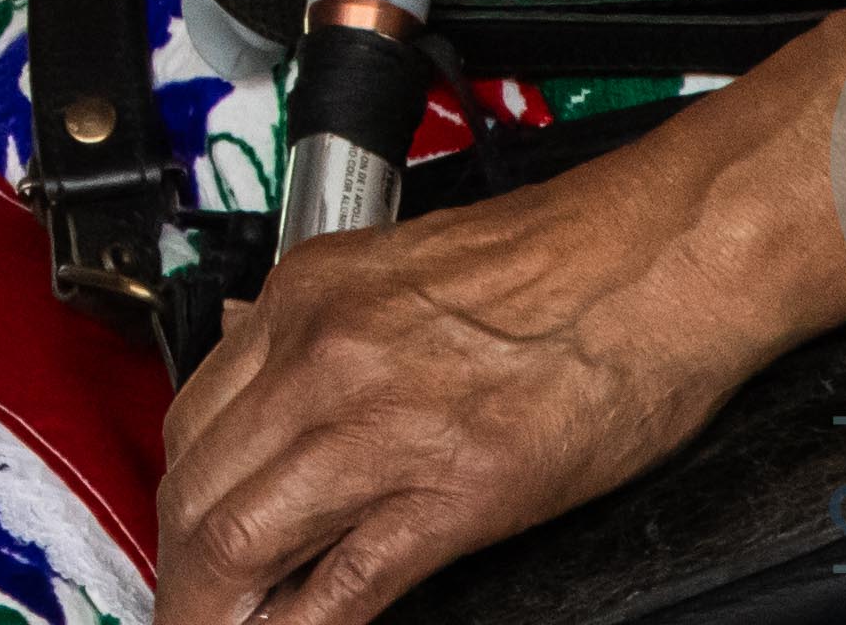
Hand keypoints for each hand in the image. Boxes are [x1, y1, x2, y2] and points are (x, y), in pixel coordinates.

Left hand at [147, 167, 760, 624]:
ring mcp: (379, 426)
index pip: (194, 422)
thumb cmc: (563, 260)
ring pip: (241, 541)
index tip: (186, 541)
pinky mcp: (453, 494)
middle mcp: (320, 354)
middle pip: (197, 489)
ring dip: (216, 609)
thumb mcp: (394, 268)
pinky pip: (343, 584)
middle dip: (183, 569)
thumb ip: (320, 327)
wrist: (664, 255)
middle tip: (189, 609)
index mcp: (305, 297)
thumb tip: (263, 373)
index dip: (180, 502)